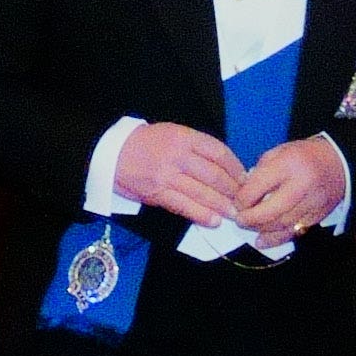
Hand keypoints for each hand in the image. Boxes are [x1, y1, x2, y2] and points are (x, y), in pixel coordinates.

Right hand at [115, 121, 249, 224]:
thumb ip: (195, 147)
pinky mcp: (157, 194)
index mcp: (183, 137)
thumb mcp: (171, 133)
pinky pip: (184, 206)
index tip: (244, 177)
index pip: (218, 152)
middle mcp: (177, 155)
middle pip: (214, 174)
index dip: (235, 167)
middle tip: (244, 199)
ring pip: (202, 192)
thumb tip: (222, 166)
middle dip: (232, 189)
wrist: (110, 153)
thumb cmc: (144, 143)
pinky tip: (214, 221)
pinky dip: (201, 215)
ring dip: (222, 205)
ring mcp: (166, 176)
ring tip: (234, 214)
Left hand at [229, 136, 349, 243]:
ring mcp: (312, 203)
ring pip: (281, 224)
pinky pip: (293, 232)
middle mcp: (302, 185)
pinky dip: (275, 239)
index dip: (242, 199)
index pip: (258, 186)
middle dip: (249, 219)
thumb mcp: (279, 152)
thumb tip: (243, 194)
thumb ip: (260, 172)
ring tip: (249, 227)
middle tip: (239, 220)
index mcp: (289, 164)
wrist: (338, 164)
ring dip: (261, 229)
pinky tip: (261, 240)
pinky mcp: (317, 217)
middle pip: (270, 211)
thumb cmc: (303, 156)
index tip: (236, 202)